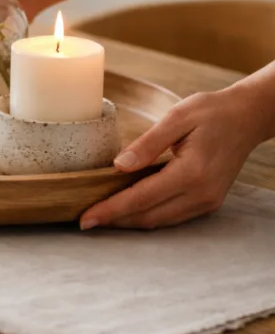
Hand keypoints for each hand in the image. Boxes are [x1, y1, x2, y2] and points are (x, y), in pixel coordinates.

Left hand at [80, 82, 273, 230]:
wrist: (248, 117)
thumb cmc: (212, 111)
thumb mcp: (177, 117)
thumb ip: (147, 144)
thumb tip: (119, 166)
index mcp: (192, 172)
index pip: (141, 198)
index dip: (111, 210)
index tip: (85, 217)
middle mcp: (201, 194)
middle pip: (148, 216)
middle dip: (115, 220)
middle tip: (85, 219)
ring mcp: (207, 201)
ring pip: (160, 221)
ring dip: (130, 221)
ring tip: (102, 215)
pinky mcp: (208, 202)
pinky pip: (172, 217)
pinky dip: (148, 215)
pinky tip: (129, 208)